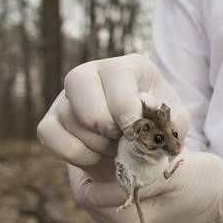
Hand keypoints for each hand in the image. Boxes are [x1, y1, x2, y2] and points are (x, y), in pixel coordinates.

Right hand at [37, 54, 190, 180]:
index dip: (124, 106)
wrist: (140, 144)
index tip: (135, 133)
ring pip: (68, 116)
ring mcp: (66, 96)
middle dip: (104, 123)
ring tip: (115, 148)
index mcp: (126, 66)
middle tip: (122, 139)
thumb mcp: (173, 122)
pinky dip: (75, 153)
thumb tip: (143, 127)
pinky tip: (96, 155)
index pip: (116, 74)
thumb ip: (167, 122)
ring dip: (96, 143)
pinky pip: (49, 135)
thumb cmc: (158, 126)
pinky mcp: (51, 120)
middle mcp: (90, 72)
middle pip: (79, 85)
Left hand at [70, 152, 222, 222]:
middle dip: (89, 173)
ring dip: (100, 179)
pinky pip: (115, 206)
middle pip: (91, 201)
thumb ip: (136, 173)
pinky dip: (114, 186)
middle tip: (95, 144)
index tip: (90, 141)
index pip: (88, 195)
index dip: (85, 167)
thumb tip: (100, 167)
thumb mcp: (173, 172)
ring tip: (108, 153)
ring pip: (100, 203)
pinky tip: (124, 168)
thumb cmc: (208, 182)